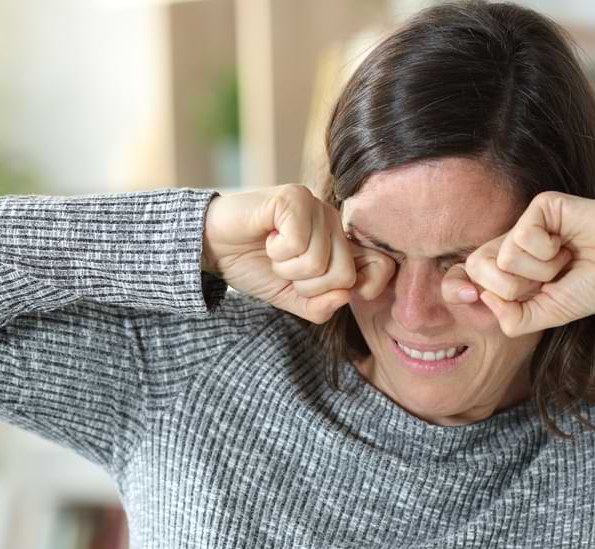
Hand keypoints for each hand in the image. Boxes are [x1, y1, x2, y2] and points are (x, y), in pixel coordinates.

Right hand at [203, 185, 395, 323]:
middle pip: (344, 275)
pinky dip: (276, 251)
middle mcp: (335, 221)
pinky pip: (298, 243)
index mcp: (341, 243)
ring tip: (273, 252)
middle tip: (285, 269)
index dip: (359, 288)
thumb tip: (344, 296)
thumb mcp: (291, 299)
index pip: (381, 267)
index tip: (323, 290)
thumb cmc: (253, 265)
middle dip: (307, 285)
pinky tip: (266, 237)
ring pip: (320, 262)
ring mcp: (316, 206)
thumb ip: (321, 306)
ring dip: (287, 268)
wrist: (213, 245)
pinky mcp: (293, 197)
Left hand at [442, 191, 594, 336]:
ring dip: (541, 270)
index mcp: (506, 269)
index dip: (456, 287)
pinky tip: (568, 241)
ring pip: (503, 257)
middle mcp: (510, 243)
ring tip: (565, 259)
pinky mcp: (541, 205)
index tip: (473, 297)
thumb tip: (482, 295)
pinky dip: (548, 251)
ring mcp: (524, 222)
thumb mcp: (545, 316)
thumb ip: (511, 319)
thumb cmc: (590, 288)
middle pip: (476, 267)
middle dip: (514, 288)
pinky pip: (522, 238)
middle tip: (547, 281)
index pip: (463, 275)